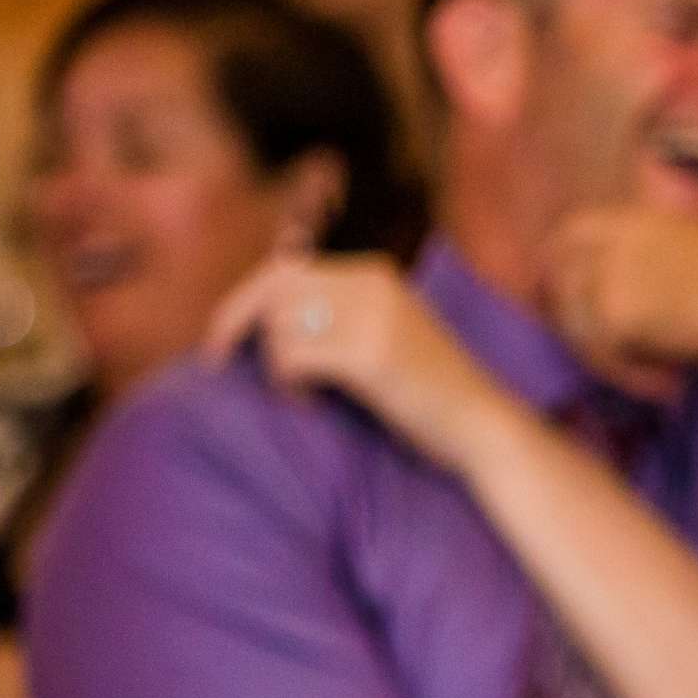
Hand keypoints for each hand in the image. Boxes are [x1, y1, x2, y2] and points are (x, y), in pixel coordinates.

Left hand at [204, 251, 512, 473]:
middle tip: (213, 363)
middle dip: (232, 324)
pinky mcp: (371, 356)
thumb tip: (263, 318)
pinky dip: (287, 384)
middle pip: (272, 288)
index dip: (243, 302)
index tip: (222, 340)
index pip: (285, 270)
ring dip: (273, 366)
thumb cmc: (430, 396)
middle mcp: (373, 285)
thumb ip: (338, 316)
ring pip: (279, 325)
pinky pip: (293, 358)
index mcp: (375, 274)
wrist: (484, 427)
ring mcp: (374, 317)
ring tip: (299, 397)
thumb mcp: (387, 336)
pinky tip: (310, 405)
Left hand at [541, 206, 697, 400]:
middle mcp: (618, 240)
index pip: (572, 231)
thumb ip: (670, 255)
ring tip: (663, 380)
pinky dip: (635, 380)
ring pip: (576, 324)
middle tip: (601, 354)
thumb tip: (656, 286)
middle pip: (558, 276)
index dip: (564, 267)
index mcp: (642, 220)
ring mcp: (611, 274)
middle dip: (567, 316)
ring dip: (613, 360)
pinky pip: (604, 356)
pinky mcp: (615, 313)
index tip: (570, 300)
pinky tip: (673, 387)